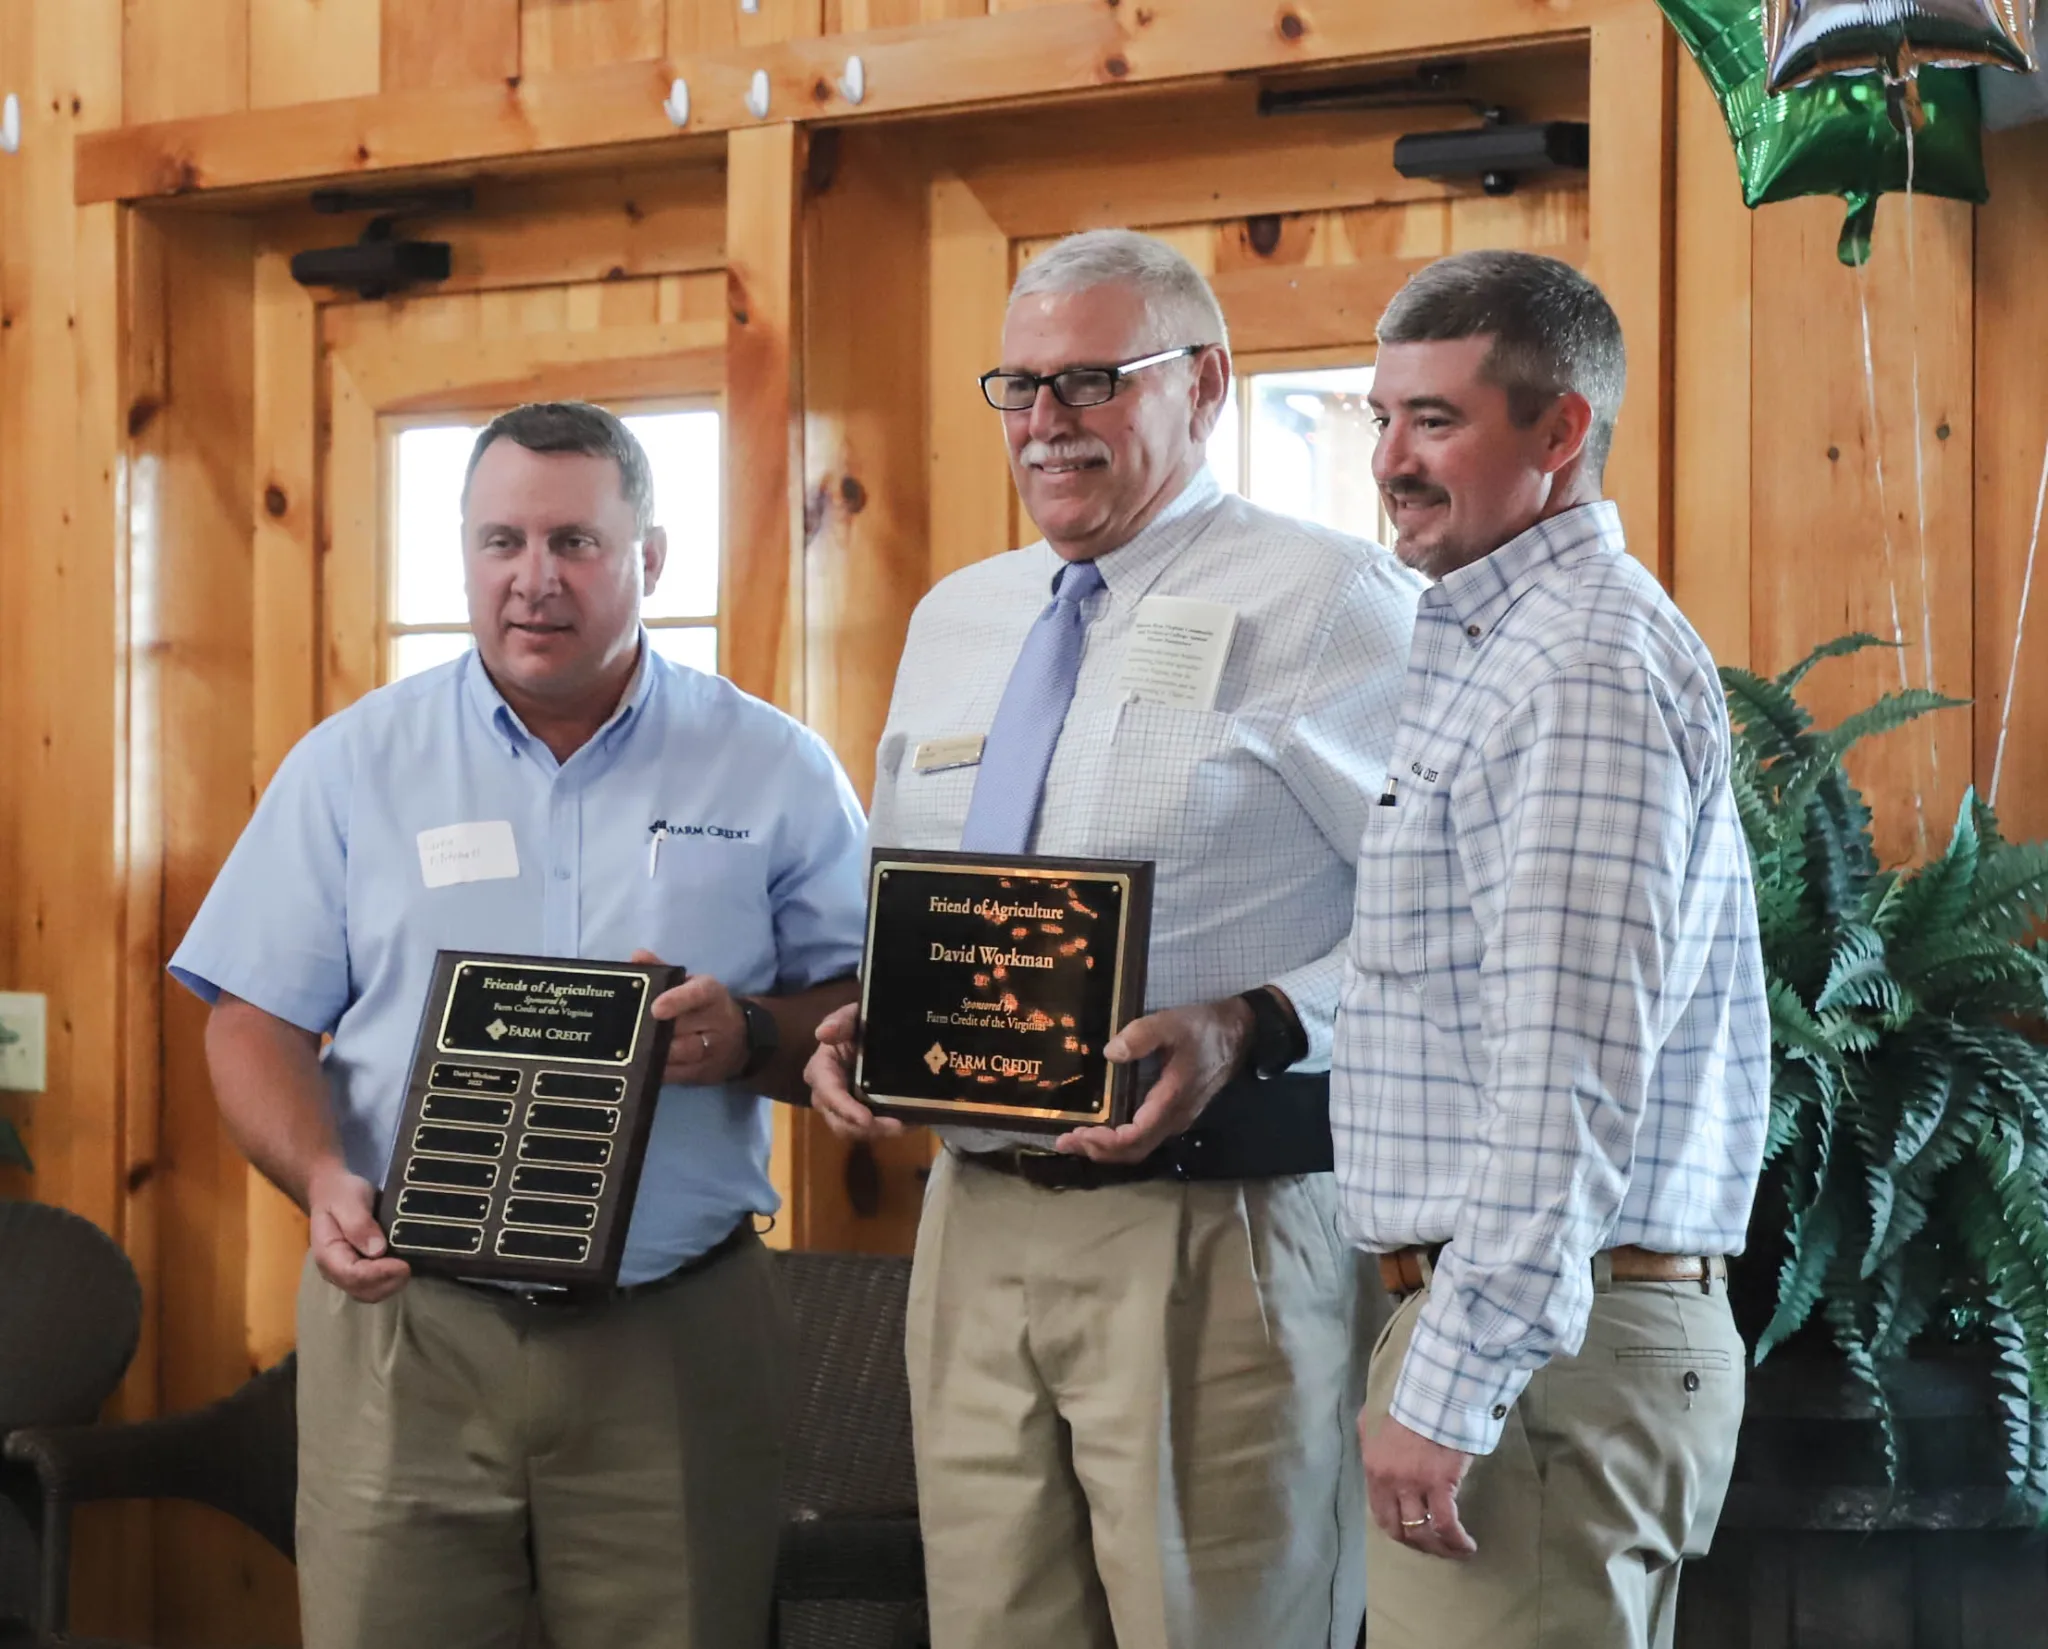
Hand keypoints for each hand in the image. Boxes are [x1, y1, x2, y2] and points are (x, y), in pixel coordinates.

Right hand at [307, 1158, 409, 1303]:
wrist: (333, 1191)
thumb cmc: (341, 1194)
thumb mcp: (349, 1200)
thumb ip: (359, 1224)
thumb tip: (378, 1250)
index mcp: (327, 1253)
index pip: (352, 1274)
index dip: (379, 1273)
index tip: (403, 1265)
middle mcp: (333, 1270)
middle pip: (360, 1290)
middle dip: (387, 1283)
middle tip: (409, 1267)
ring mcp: (344, 1274)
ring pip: (368, 1293)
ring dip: (390, 1286)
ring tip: (408, 1268)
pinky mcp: (357, 1272)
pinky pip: (372, 1286)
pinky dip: (388, 1283)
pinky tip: (402, 1268)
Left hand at [633, 951, 746, 1084]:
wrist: (740, 1040)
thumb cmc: (705, 1007)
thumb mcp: (691, 985)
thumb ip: (663, 971)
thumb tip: (637, 956)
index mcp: (712, 994)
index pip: (699, 993)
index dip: (677, 1000)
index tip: (656, 1008)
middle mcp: (716, 1021)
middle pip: (683, 1027)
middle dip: (656, 1029)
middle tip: (630, 1029)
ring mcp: (713, 1050)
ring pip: (681, 1053)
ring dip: (656, 1051)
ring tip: (632, 1048)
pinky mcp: (704, 1073)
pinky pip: (677, 1074)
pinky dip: (657, 1070)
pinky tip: (642, 1065)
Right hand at [803, 1002, 905, 1142]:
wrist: (877, 1031)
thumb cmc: (860, 1023)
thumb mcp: (853, 1016)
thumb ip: (840, 1021)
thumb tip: (822, 1033)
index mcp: (821, 1070)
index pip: (828, 1094)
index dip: (845, 1109)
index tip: (866, 1120)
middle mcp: (827, 1095)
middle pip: (840, 1122)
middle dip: (867, 1129)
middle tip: (897, 1126)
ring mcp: (844, 1107)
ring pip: (856, 1131)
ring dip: (881, 1132)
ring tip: (907, 1124)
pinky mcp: (860, 1113)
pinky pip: (872, 1130)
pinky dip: (889, 1128)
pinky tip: (910, 1122)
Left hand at [1055, 996, 1254, 1162]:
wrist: (1240, 1033)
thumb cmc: (1204, 1028)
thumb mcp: (1172, 1023)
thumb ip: (1141, 1036)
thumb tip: (1110, 1054)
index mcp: (1170, 1101)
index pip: (1135, 1137)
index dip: (1104, 1142)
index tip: (1078, 1134)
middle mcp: (1173, 1118)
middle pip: (1134, 1151)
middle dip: (1098, 1151)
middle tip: (1065, 1141)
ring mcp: (1176, 1118)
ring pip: (1139, 1148)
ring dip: (1107, 1148)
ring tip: (1077, 1138)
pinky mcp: (1175, 1113)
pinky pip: (1145, 1137)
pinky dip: (1120, 1140)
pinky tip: (1102, 1127)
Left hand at [1361, 1411, 1478, 1560]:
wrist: (1433, 1393)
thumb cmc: (1404, 1404)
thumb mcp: (1373, 1422)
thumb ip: (1371, 1443)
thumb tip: (1376, 1454)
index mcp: (1373, 1470)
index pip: (1381, 1515)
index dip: (1397, 1530)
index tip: (1411, 1535)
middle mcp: (1390, 1483)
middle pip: (1400, 1530)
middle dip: (1417, 1545)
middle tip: (1433, 1547)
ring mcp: (1415, 1485)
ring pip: (1423, 1532)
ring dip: (1439, 1548)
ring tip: (1454, 1551)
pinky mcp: (1441, 1484)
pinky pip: (1446, 1524)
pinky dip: (1456, 1540)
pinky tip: (1467, 1546)